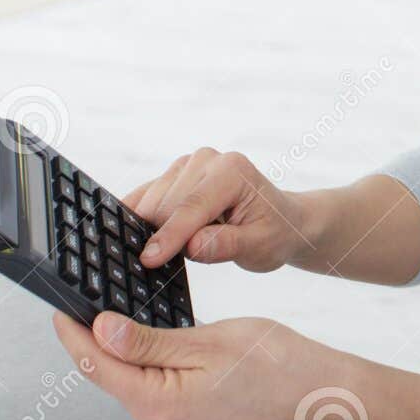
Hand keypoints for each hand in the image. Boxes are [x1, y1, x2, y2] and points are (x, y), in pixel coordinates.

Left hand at [52, 311, 331, 419]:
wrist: (310, 386)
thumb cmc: (272, 361)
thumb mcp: (207, 340)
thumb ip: (147, 341)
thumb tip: (101, 331)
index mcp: (161, 405)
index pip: (98, 367)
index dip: (75, 336)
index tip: (60, 309)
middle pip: (110, 377)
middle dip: (97, 342)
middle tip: (86, 303)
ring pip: (129, 382)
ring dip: (121, 352)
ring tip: (115, 317)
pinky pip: (149, 390)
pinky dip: (143, 365)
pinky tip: (144, 342)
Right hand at [124, 147, 308, 272]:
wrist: (279, 220)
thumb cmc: (273, 232)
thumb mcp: (260, 246)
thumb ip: (227, 244)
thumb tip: (192, 245)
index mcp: (233, 171)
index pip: (193, 206)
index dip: (170, 235)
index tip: (149, 259)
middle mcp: (207, 160)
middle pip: (167, 206)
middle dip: (166, 238)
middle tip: (184, 259)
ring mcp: (186, 165)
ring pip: (150, 204)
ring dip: (155, 231)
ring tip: (186, 244)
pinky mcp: (170, 176)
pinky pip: (143, 199)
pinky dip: (139, 220)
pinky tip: (143, 237)